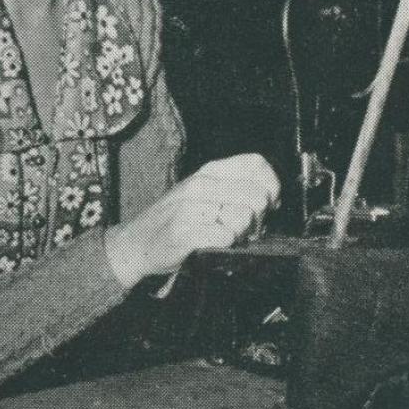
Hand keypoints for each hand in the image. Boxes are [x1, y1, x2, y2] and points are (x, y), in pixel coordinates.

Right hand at [103, 153, 280, 288]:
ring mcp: (191, 207)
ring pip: (244, 217)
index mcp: (210, 170)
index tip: (269, 203)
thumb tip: (272, 196)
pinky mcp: (184, 233)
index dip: (272, 185)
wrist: (135, 243)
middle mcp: (201, 184)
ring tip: (228, 235)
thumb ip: (236, 188)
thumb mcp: (205, 192)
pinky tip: (215, 244)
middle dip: (260, 217)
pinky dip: (226, 245)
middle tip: (247, 228)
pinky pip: (225, 237)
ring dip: (243, 233)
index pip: (257, 164)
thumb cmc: (178, 218)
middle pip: (257, 195)